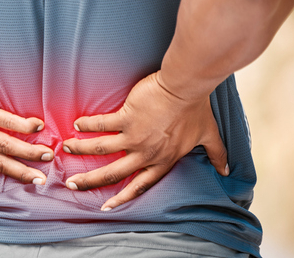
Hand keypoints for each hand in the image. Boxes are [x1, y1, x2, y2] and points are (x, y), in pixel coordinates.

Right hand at [62, 71, 228, 209]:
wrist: (185, 87)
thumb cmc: (196, 109)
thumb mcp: (208, 135)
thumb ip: (216, 154)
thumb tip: (227, 170)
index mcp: (161, 161)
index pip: (138, 186)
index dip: (122, 198)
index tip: (106, 206)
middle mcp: (144, 153)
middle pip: (112, 173)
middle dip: (89, 180)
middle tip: (72, 183)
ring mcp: (133, 137)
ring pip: (100, 149)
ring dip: (80, 150)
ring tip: (66, 148)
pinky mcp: (125, 118)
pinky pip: (100, 125)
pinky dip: (86, 125)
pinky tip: (76, 124)